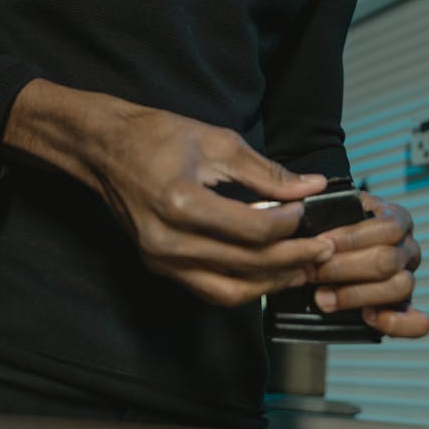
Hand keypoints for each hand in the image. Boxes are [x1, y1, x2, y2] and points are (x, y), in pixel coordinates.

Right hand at [3, 79, 336, 307]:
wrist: (103, 148)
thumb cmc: (154, 136)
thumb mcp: (215, 140)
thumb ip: (266, 171)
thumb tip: (311, 186)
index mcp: (182, 203)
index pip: (253, 229)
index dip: (290, 224)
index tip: (308, 211)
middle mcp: (169, 241)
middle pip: (247, 265)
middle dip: (293, 260)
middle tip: (325, 249)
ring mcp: (161, 260)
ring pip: (230, 291)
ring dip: (272, 283)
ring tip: (304, 269)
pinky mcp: (158, 267)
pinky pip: (210, 289)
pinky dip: (244, 286)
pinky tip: (268, 273)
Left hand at [309, 192, 428, 338]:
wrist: (334, 251)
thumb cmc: (334, 228)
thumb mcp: (332, 206)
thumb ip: (325, 201)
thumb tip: (315, 196)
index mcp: (396, 218)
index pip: (387, 228)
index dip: (352, 237)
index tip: (321, 243)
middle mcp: (407, 248)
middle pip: (388, 260)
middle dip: (344, 268)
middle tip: (313, 272)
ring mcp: (408, 277)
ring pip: (399, 288)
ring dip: (357, 295)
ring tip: (324, 297)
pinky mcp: (403, 307)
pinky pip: (415, 323)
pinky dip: (393, 323)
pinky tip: (367, 317)